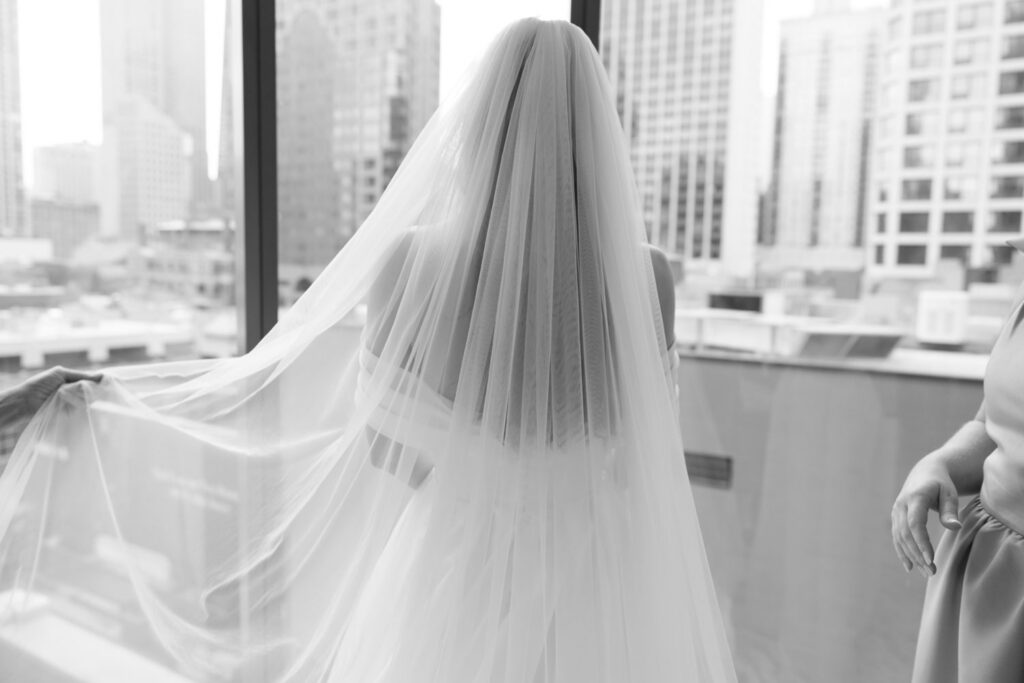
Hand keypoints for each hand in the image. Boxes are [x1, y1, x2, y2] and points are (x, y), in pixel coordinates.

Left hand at [17, 366, 101, 416]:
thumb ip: (80, 375)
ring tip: (91, 397)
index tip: (110, 381)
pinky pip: (81, 409)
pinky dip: (83, 406)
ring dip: (89, 398)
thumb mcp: (60, 374)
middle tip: (104, 390)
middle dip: (96, 389)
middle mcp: (74, 391)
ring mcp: (73, 402)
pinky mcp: (70, 412)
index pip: (91, 379)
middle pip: (92, 390)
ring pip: (88, 399)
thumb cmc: (40, 384)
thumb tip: (101, 375)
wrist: (24, 402)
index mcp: (72, 380)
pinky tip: (87, 405)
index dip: (100, 380)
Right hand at [891, 459, 961, 576]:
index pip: (915, 523)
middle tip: (932, 572)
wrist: (925, 473)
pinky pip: (897, 537)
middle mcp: (901, 505)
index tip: (930, 559)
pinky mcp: (895, 518)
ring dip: (911, 556)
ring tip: (926, 572)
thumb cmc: (941, 484)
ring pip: (900, 538)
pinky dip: (902, 552)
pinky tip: (910, 566)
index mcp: (915, 497)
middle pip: (905, 534)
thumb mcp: (949, 494)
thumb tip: (955, 527)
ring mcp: (896, 512)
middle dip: (917, 554)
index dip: (921, 542)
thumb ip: (950, 510)